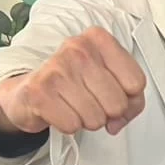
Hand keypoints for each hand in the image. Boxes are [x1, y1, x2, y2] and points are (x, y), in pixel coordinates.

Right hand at [0, 27, 146, 135]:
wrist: (29, 92)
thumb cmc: (75, 85)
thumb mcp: (109, 81)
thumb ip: (132, 99)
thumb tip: (119, 121)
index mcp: (99, 39)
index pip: (136, 83)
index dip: (128, 99)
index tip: (111, 92)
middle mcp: (78, 48)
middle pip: (118, 104)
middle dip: (106, 112)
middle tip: (89, 102)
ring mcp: (57, 68)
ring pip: (96, 118)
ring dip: (87, 120)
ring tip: (73, 106)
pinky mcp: (39, 91)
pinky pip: (72, 125)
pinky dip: (68, 126)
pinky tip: (59, 111)